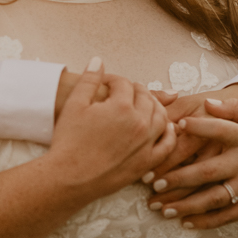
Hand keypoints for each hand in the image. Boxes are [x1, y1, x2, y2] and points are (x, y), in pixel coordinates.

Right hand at [48, 59, 176, 202]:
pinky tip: (164, 127)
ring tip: (144, 104)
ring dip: (154, 107)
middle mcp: (140, 123)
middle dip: (135, 90)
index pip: (124, 84)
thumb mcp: (74, 104)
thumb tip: (98, 61)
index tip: (105, 82)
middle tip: (124, 91)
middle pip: (146, 98)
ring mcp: (146, 144)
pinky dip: (168, 133)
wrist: (69, 177)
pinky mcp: (146, 162)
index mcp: (122, 106)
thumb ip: (89, 79)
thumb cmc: (69, 141)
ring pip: (161, 118)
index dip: (113, 80)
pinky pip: (166, 144)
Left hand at [145, 98, 237, 229]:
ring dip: (186, 205)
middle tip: (153, 182)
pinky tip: (185, 222)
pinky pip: (227, 215)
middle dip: (178, 178)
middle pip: (208, 170)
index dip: (199, 127)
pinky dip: (206, 221)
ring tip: (161, 208)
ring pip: (214, 198)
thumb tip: (205, 103)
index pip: (220, 130)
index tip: (174, 125)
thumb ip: (233, 107)